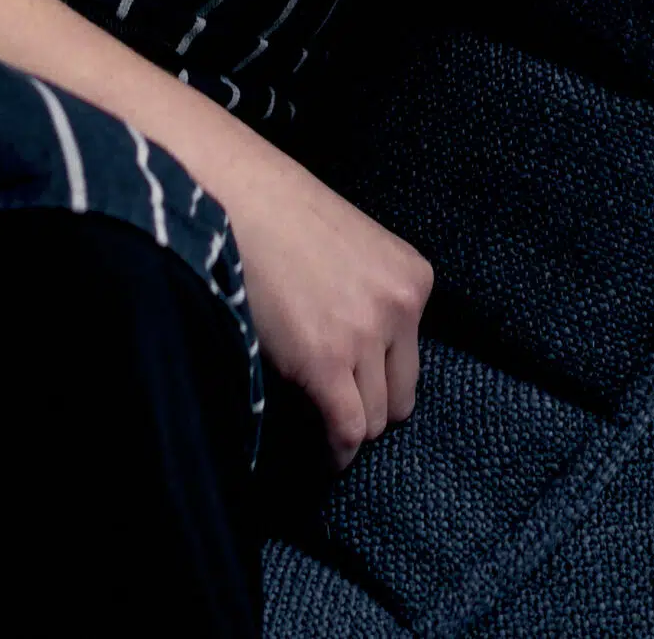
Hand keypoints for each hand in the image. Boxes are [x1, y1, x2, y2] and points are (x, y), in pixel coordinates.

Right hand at [214, 136, 434, 468]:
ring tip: (318, 416)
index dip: (381, 376)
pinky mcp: (326, 361)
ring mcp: (365, 335)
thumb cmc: (286, 220)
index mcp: (414, 277)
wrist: (239, 197)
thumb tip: (366, 365)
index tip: (356, 386)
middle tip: (334, 403)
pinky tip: (324, 456)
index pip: (412, 357)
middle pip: (402, 395)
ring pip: (374, 419)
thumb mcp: (356, 253)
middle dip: (370, 404)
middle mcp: (401, 307)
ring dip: (348, 423)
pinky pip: (347, 429)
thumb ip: (373, 302)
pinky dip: (337, 452)